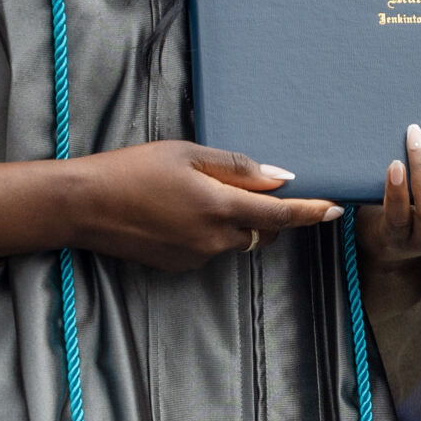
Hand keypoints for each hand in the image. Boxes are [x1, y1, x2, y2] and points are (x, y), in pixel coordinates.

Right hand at [63, 141, 339, 272]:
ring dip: (232, 220)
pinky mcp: (178, 266)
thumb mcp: (187, 154)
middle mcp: (213, 240)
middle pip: (259, 231)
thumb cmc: (133, 169)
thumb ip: (237, 169)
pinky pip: (209, 248)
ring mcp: (195, 257)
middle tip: (244, 184)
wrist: (85, 205)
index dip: (310, 213)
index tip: (336, 210)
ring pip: (233, 240)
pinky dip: (208, 230)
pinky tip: (176, 210)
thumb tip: (279, 179)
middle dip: (263, 213)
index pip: (279, 217)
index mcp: (219, 207)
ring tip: (194, 191)